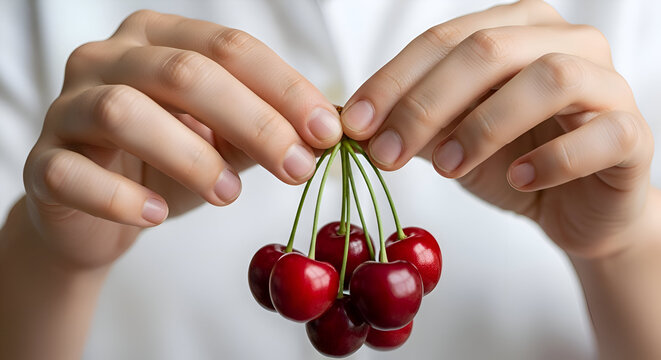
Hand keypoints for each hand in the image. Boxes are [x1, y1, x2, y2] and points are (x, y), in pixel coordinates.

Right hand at [22, 10, 341, 268]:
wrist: (99, 210)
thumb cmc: (167, 164)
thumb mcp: (224, 140)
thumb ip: (268, 129)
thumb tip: (331, 129)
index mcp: (159, 38)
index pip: (230, 47)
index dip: (285, 89)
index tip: (329, 132)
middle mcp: (109, 58)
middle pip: (185, 73)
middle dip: (252, 121)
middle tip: (296, 168)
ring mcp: (67, 106)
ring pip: (124, 111)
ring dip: (190, 155)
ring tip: (229, 195)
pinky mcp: (42, 161)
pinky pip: (72, 172)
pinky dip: (120, 197)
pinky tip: (155, 216)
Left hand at [341, 0, 654, 258]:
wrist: (576, 208)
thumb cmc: (512, 163)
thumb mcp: (450, 138)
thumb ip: (414, 123)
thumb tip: (356, 123)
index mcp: (516, 29)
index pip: (444, 39)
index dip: (394, 80)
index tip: (356, 125)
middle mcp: (565, 42)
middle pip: (489, 51)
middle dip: (427, 103)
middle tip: (388, 153)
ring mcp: (606, 83)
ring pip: (549, 78)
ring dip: (484, 126)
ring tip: (446, 167)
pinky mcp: (633, 133)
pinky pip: (601, 135)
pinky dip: (553, 158)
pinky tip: (518, 180)